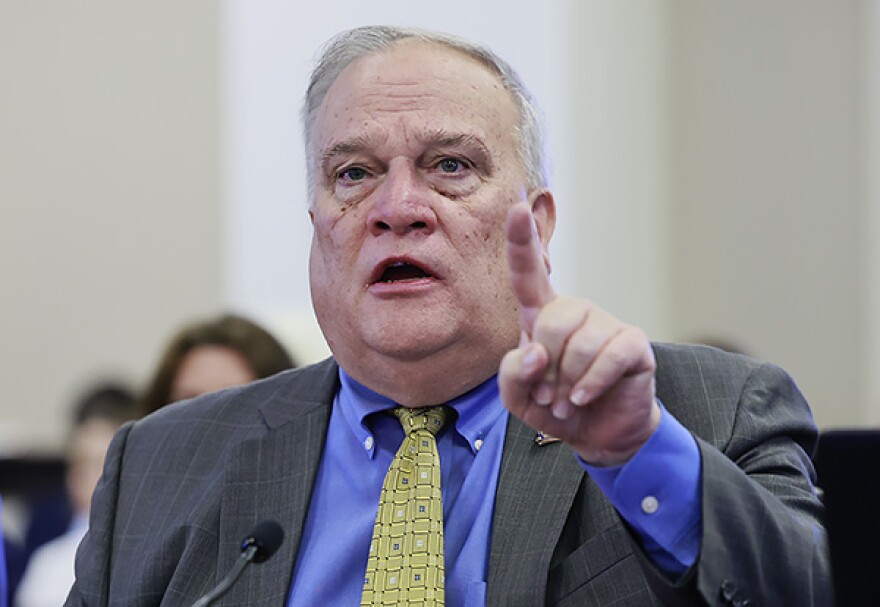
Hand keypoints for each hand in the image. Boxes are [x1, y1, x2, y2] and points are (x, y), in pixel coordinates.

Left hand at [498, 202, 661, 465]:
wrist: (597, 435)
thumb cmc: (554, 407)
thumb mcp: (518, 398)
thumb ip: (512, 374)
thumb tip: (536, 353)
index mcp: (541, 316)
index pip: (529, 273)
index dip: (522, 240)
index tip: (516, 208)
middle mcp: (574, 311)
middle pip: (550, 321)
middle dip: (545, 368)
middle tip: (547, 396)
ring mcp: (606, 324)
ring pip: (579, 343)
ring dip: (567, 383)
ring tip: (566, 402)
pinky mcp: (633, 344)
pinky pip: (609, 356)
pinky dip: (591, 384)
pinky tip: (584, 398)